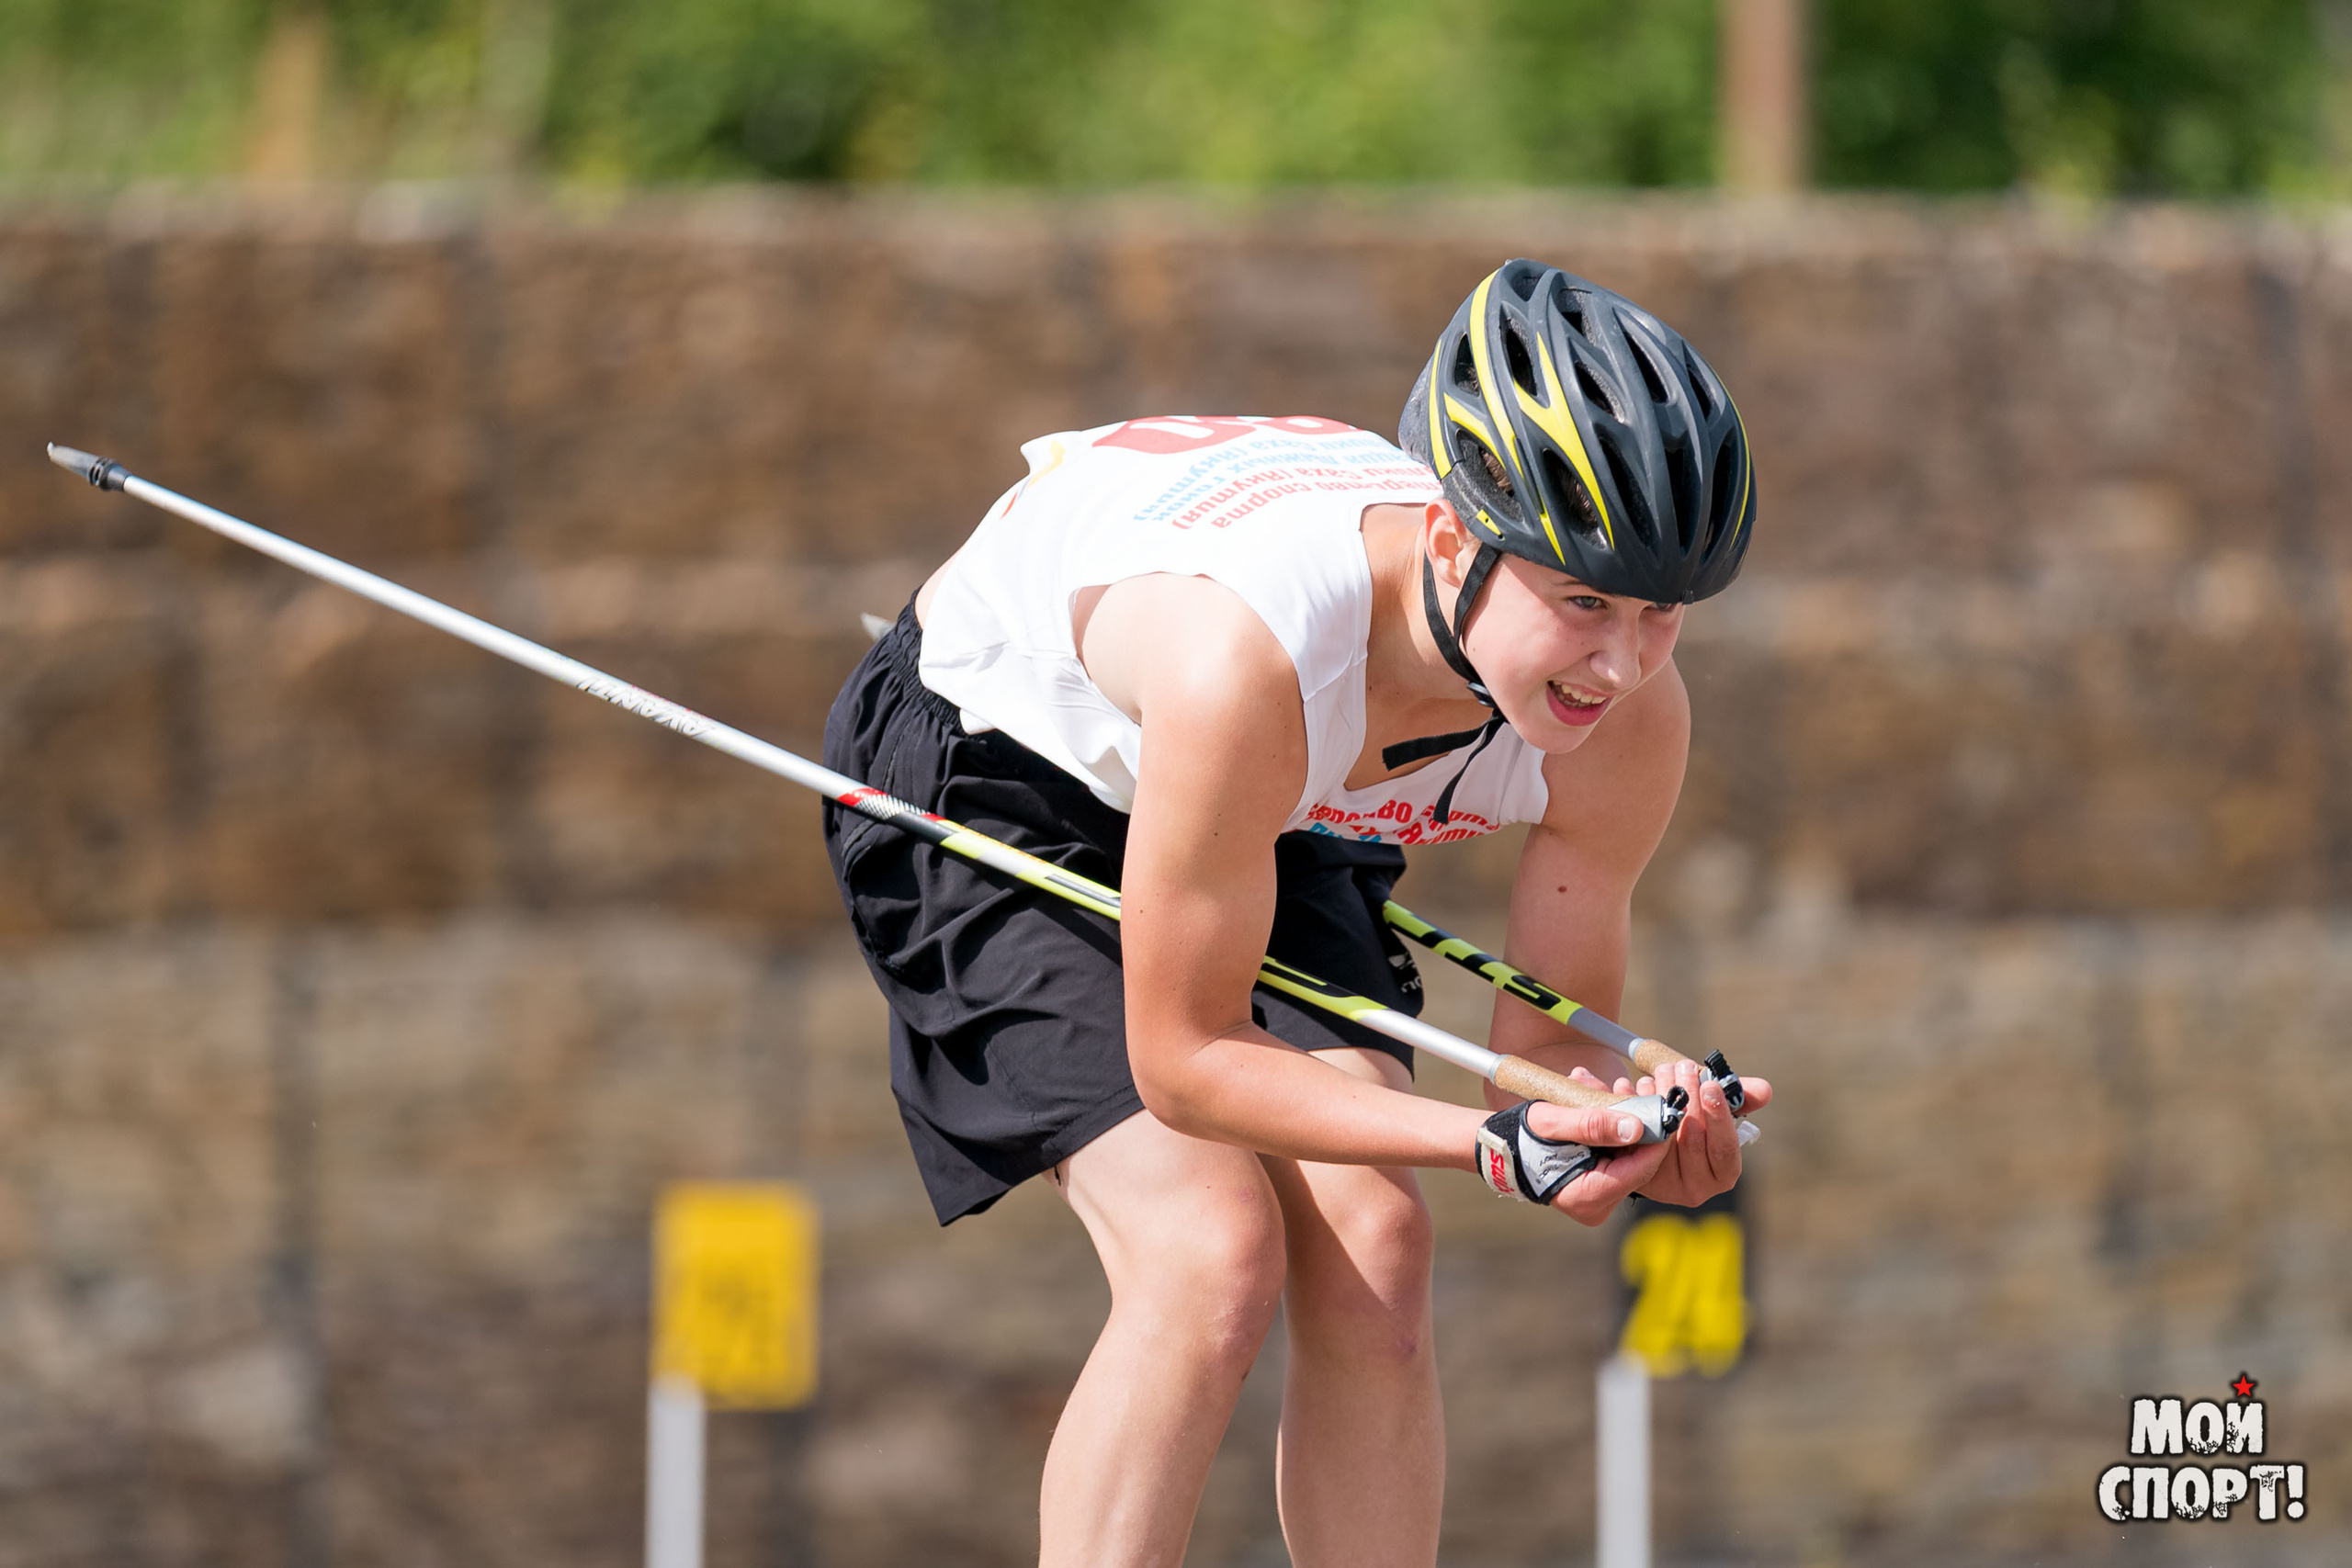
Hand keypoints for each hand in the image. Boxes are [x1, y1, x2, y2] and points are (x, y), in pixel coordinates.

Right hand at [1520, 1074, 1673, 1225]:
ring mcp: (1598, 1201)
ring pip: (1630, 1160)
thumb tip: (1635, 1127)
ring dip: (1625, 1126)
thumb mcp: (1553, 1124)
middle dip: (1639, 1127)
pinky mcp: (1598, 1190)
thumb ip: (1593, 1125)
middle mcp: (1597, 1206)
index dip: (1656, 1139)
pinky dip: (1613, 1134)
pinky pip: (1618, 1161)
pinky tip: (1599, 1108)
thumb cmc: (1521, 1138)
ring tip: (1605, 1093)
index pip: (1640, 1169)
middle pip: (1638, 1165)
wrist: (1498, 1151)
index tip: (1664, 1110)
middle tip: (1634, 1093)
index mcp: (1587, 1196)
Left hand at [1614, 1056, 1772, 1208]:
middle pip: (1692, 1140)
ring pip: (1663, 1138)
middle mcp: (1697, 1187)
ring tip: (1660, 1072)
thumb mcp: (1717, 1110)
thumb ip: (1741, 1099)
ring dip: (1660, 1099)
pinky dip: (1634, 1108)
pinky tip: (1630, 1085)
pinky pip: (1635, 1139)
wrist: (1654, 1139)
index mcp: (1723, 1173)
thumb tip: (1764, 1091)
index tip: (1710, 1085)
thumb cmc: (1695, 1122)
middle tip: (1681, 1068)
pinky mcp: (1637, 1177)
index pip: (1725, 1148)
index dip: (1719, 1117)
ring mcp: (1665, 1186)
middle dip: (1687, 1098)